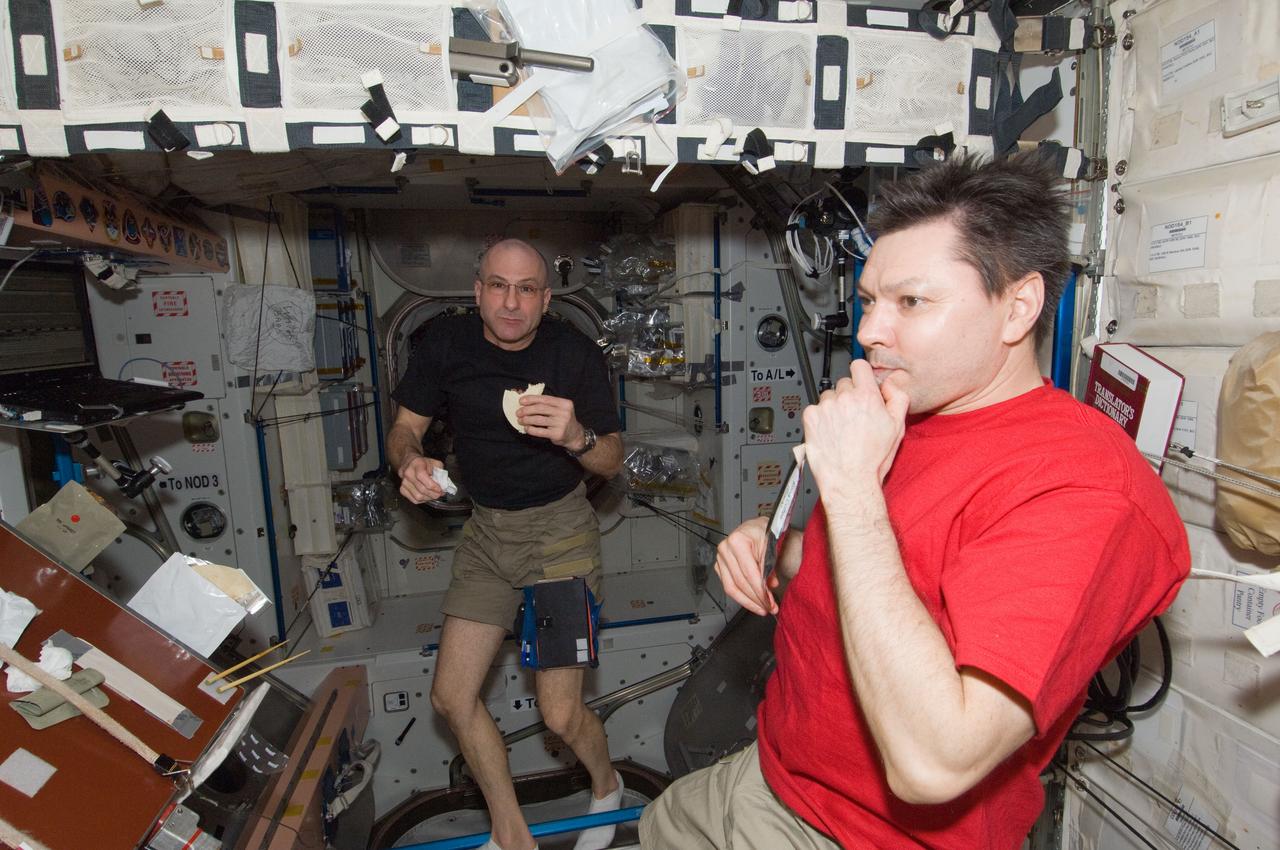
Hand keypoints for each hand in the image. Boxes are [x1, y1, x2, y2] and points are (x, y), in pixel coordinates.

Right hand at [398, 455, 444, 503]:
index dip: (432, 485)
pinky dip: (423, 500)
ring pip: (418, 496)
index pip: (422, 476)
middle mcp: (408, 473)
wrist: (409, 462)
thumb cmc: (423, 463)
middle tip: (440, 494)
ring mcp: (403, 482)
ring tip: (434, 495)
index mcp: (416, 464)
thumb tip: (443, 484)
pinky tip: (427, 496)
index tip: (440, 489)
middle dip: (433, 494)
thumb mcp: (434, 462)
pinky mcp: (402, 490)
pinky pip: (414, 500)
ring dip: (429, 498)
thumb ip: (440, 472)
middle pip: (421, 489)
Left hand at [518, 394, 584, 449]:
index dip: (531, 399)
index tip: (521, 401)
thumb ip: (548, 404)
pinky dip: (531, 429)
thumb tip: (527, 401)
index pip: (545, 399)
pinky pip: (540, 431)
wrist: (574, 435)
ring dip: (526, 420)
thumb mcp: (560, 409)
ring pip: (539, 419)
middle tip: (518, 412)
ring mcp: (561, 424)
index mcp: (564, 403)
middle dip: (527, 410)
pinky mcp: (557, 434)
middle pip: (540, 408)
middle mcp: (564, 412)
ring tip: (520, 420)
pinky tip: (527, 428)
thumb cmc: (563, 420)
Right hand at [714, 516, 778, 615]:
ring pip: (732, 587)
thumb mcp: (774, 547)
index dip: (760, 592)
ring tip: (761, 608)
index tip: (769, 603)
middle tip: (769, 608)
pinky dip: (741, 596)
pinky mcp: (719, 566)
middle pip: (740, 582)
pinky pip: (729, 586)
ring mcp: (720, 557)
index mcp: (738, 541)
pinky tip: (752, 601)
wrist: (759, 528)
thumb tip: (768, 586)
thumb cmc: (767, 534)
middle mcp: (725, 548)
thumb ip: (771, 568)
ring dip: (748, 601)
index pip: (749, 573)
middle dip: (756, 599)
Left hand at [802, 360, 909, 501]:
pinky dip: (820, 418)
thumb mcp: (897, 427)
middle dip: (849, 396)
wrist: (850, 480)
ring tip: (841, 427)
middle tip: (854, 416)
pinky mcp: (811, 417)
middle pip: (844, 383)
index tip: (860, 382)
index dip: (861, 374)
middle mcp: (845, 398)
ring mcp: (826, 407)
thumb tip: (890, 384)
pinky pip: (814, 409)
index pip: (859, 366)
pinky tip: (830, 432)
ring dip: (834, 407)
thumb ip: (898, 398)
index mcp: (866, 396)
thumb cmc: (872, 459)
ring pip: (828, 396)